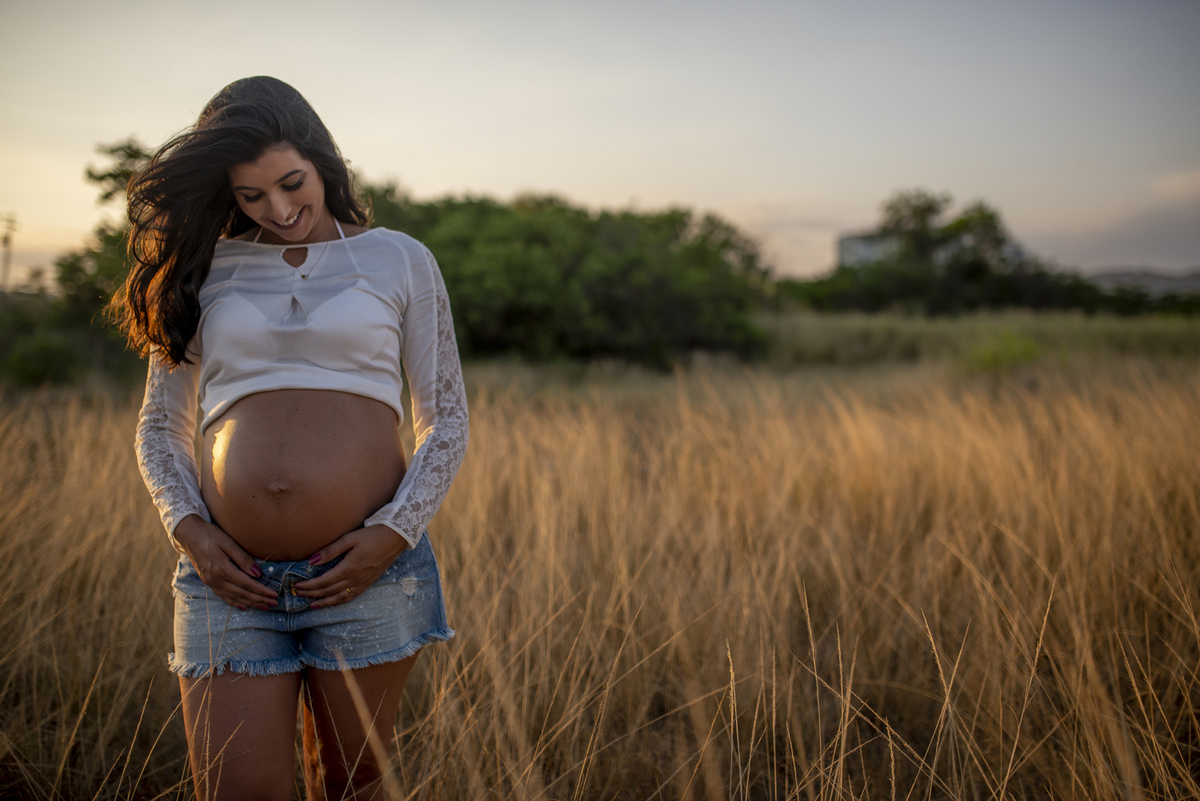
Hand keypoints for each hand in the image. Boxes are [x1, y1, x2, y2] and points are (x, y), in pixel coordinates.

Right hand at [173, 514, 278, 609]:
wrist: (189, 534)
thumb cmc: (210, 535)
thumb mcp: (228, 542)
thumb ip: (243, 559)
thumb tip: (257, 573)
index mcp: (222, 569)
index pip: (247, 584)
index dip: (262, 590)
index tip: (274, 595)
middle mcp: (216, 579)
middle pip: (242, 593)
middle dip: (259, 599)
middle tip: (274, 603)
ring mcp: (211, 582)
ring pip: (234, 597)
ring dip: (250, 603)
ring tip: (264, 606)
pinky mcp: (208, 581)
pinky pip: (223, 596)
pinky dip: (235, 603)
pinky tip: (244, 606)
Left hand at [295, 525, 409, 608]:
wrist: (395, 537)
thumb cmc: (372, 535)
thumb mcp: (349, 539)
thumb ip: (330, 551)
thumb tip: (311, 561)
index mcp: (348, 568)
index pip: (323, 581)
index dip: (309, 586)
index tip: (296, 586)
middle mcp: (355, 579)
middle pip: (329, 591)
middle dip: (312, 594)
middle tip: (297, 594)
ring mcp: (363, 582)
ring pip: (340, 597)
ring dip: (324, 602)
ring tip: (311, 605)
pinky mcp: (369, 582)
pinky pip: (351, 596)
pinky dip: (339, 601)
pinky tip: (333, 602)